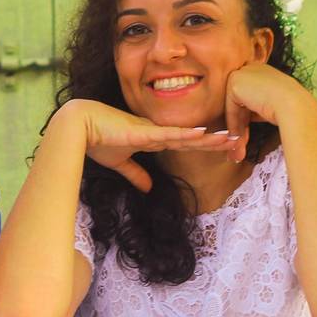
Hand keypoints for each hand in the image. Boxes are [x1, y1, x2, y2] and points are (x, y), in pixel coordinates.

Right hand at [55, 99, 235, 192]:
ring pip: (186, 135)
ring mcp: (151, 130)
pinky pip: (168, 133)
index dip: (204, 144)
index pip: (184, 142)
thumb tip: (149, 188)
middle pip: (192, 138)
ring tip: (231, 138)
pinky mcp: (142, 131)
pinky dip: (186, 134)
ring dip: (209, 138)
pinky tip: (203, 133)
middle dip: (215, 140)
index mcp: (152, 137)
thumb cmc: (95, 141)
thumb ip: (135, 174)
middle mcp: (156, 131)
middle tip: (239, 140)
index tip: (224, 145)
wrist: (77, 128)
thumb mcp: (119, 163)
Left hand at [223, 63, 311, 161]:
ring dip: (236, 132)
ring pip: (234, 108)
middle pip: (239, 104)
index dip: (247, 120)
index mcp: (263, 71)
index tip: (246, 140)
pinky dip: (233, 125)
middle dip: (240, 129)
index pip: (249, 98)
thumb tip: (241, 125)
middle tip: (239, 148)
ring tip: (237, 152)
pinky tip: (238, 141)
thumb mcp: (270, 107)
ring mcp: (242, 73)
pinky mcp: (235, 82)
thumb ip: (255, 109)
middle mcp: (252, 68)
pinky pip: (230, 108)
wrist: (295, 106)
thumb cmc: (290, 110)